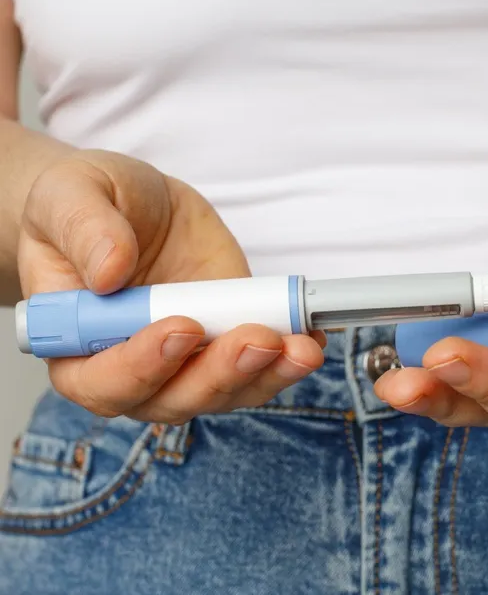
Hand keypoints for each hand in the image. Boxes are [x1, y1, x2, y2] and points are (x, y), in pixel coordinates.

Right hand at [18, 149, 324, 423]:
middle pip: (174, 399)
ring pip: (225, 392)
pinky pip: (260, 367)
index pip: (102, 381)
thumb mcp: (70, 196)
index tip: (182, 328)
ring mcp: (186, 362)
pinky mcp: (227, 344)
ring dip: (266, 374)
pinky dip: (288, 357)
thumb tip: (109, 272)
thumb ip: (84, 230)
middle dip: (220, 374)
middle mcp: (132, 369)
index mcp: (77, 346)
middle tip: (258, 338)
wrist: (130, 205)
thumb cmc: (85, 207)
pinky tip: (310, 337)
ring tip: (300, 346)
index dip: (142, 366)